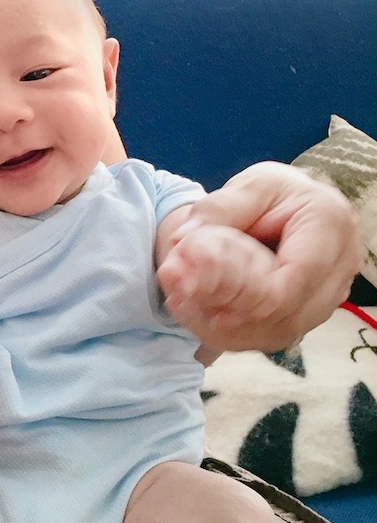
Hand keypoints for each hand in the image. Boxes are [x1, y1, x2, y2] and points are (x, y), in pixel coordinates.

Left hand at [158, 162, 360, 352]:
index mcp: (328, 226)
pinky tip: (202, 318)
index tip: (200, 296)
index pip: (293, 281)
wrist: (294, 206)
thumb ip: (216, 209)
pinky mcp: (312, 313)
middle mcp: (340, 267)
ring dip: (230, 331)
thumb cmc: (273, 193)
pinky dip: (237, 334)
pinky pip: (276, 336)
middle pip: (289, 315)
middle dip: (230, 316)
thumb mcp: (248, 186)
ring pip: (282, 332)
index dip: (247, 298)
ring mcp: (330, 296)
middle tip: (181, 302)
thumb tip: (181, 239)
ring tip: (185, 308)